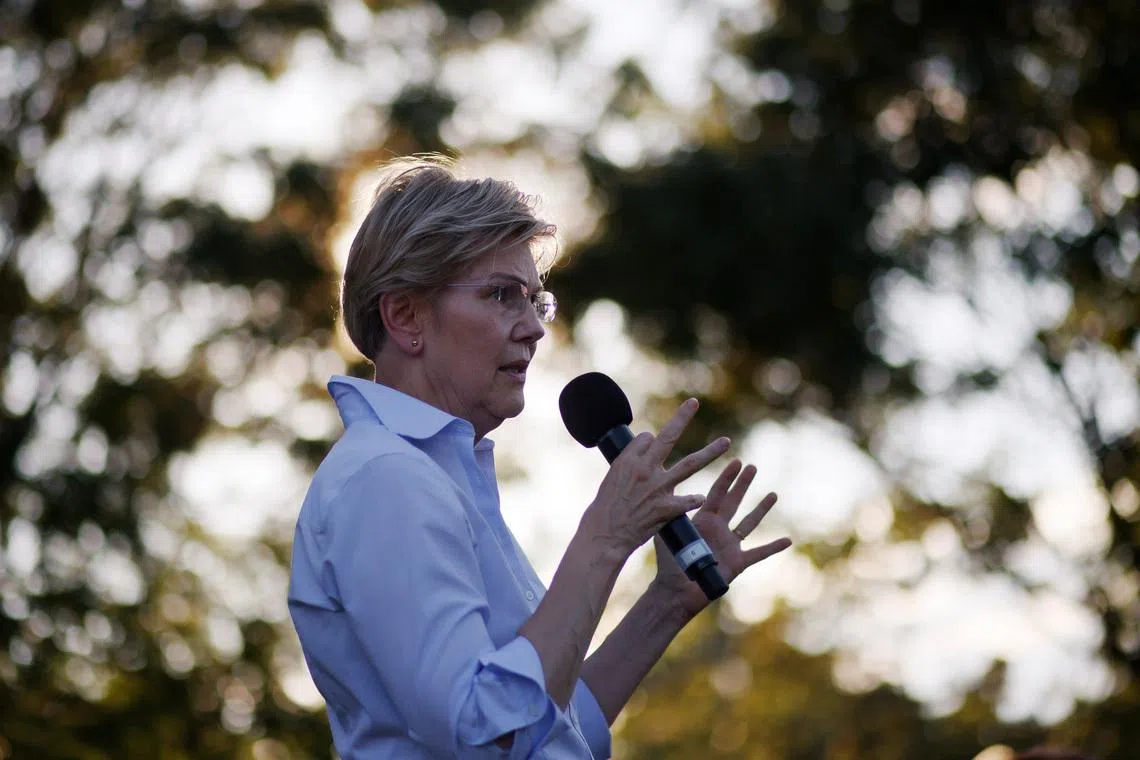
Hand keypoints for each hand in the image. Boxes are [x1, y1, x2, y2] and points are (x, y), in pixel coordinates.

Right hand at [581, 399, 730, 560]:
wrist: (605, 533)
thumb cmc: (606, 506)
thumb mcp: (613, 476)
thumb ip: (632, 461)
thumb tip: (647, 442)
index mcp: (629, 460)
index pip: (648, 438)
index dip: (652, 441)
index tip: (652, 446)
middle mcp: (645, 469)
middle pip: (668, 437)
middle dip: (682, 418)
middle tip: (693, 402)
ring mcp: (658, 488)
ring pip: (690, 464)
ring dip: (710, 452)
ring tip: (726, 441)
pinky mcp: (666, 508)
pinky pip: (688, 500)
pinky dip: (695, 498)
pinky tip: (701, 498)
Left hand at [651, 458, 791, 617]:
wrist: (676, 591)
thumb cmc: (668, 564)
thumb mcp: (667, 534)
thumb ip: (669, 513)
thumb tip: (664, 488)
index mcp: (702, 520)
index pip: (717, 494)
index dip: (726, 478)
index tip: (735, 462)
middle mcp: (718, 529)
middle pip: (734, 502)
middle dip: (743, 484)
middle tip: (752, 467)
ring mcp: (729, 545)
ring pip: (749, 523)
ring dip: (761, 509)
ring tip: (773, 494)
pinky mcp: (737, 563)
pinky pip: (758, 553)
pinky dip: (772, 548)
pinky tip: (787, 540)